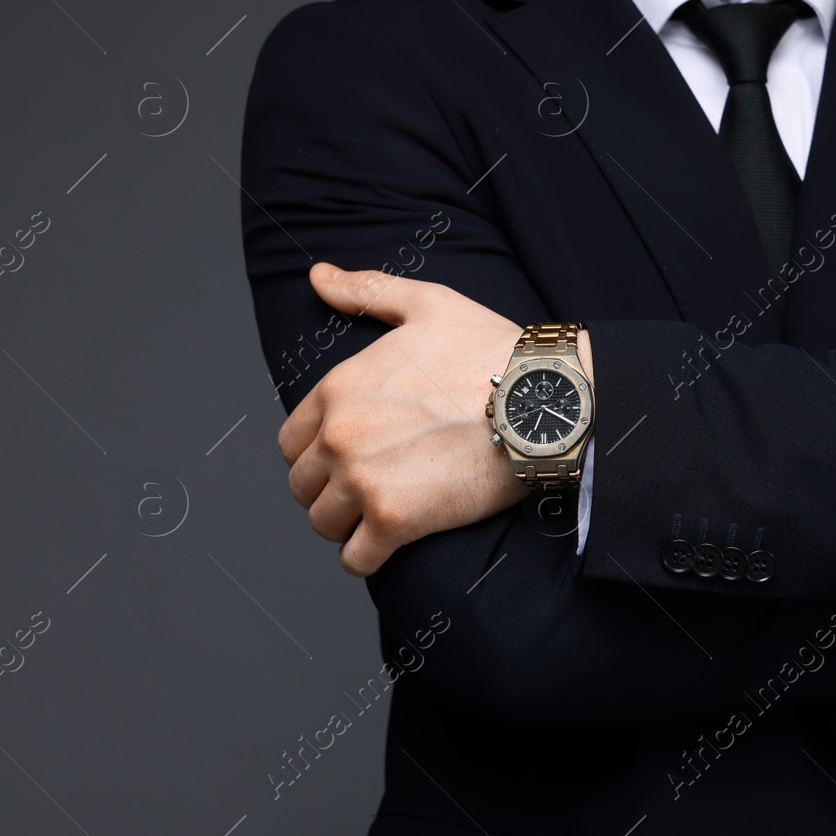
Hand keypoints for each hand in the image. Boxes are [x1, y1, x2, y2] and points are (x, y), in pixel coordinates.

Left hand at [277, 263, 589, 575]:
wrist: (543, 399)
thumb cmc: (492, 350)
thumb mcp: (427, 305)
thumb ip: (367, 291)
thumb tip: (318, 276)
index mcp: (338, 389)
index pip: (291, 441)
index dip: (318, 453)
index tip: (350, 458)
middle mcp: (340, 435)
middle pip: (303, 486)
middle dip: (331, 491)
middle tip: (371, 489)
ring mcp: (364, 479)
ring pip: (324, 523)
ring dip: (348, 526)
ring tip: (382, 517)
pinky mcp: (396, 520)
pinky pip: (355, 559)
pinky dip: (368, 558)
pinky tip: (390, 546)